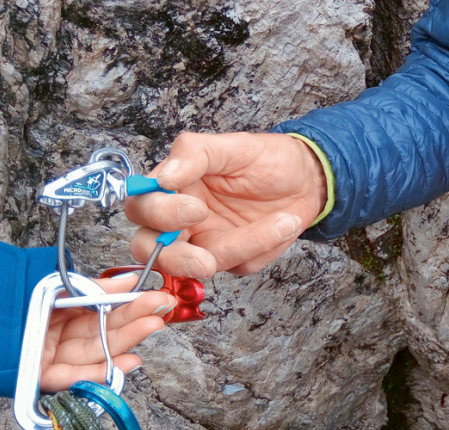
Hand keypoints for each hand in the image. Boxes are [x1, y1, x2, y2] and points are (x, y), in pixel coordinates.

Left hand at [40, 274, 176, 390]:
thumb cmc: (18, 302)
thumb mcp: (57, 287)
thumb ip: (94, 288)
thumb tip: (130, 281)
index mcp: (64, 316)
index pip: (105, 314)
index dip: (132, 307)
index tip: (158, 299)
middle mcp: (63, 338)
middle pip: (104, 334)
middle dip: (135, 323)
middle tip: (162, 310)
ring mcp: (54, 359)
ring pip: (95, 354)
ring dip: (126, 343)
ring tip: (152, 326)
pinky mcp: (40, 377)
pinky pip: (70, 377)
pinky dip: (97, 373)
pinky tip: (125, 363)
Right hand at [124, 132, 327, 276]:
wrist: (307, 178)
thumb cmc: (266, 158)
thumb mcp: (232, 146)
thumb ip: (193, 154)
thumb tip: (162, 177)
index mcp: (172, 188)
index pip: (141, 207)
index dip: (160, 215)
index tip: (195, 208)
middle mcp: (181, 221)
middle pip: (150, 250)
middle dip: (176, 258)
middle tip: (205, 259)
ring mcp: (207, 243)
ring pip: (201, 265)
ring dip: (244, 246)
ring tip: (282, 221)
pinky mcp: (236, 259)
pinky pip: (240, 265)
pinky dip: (265, 246)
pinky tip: (284, 224)